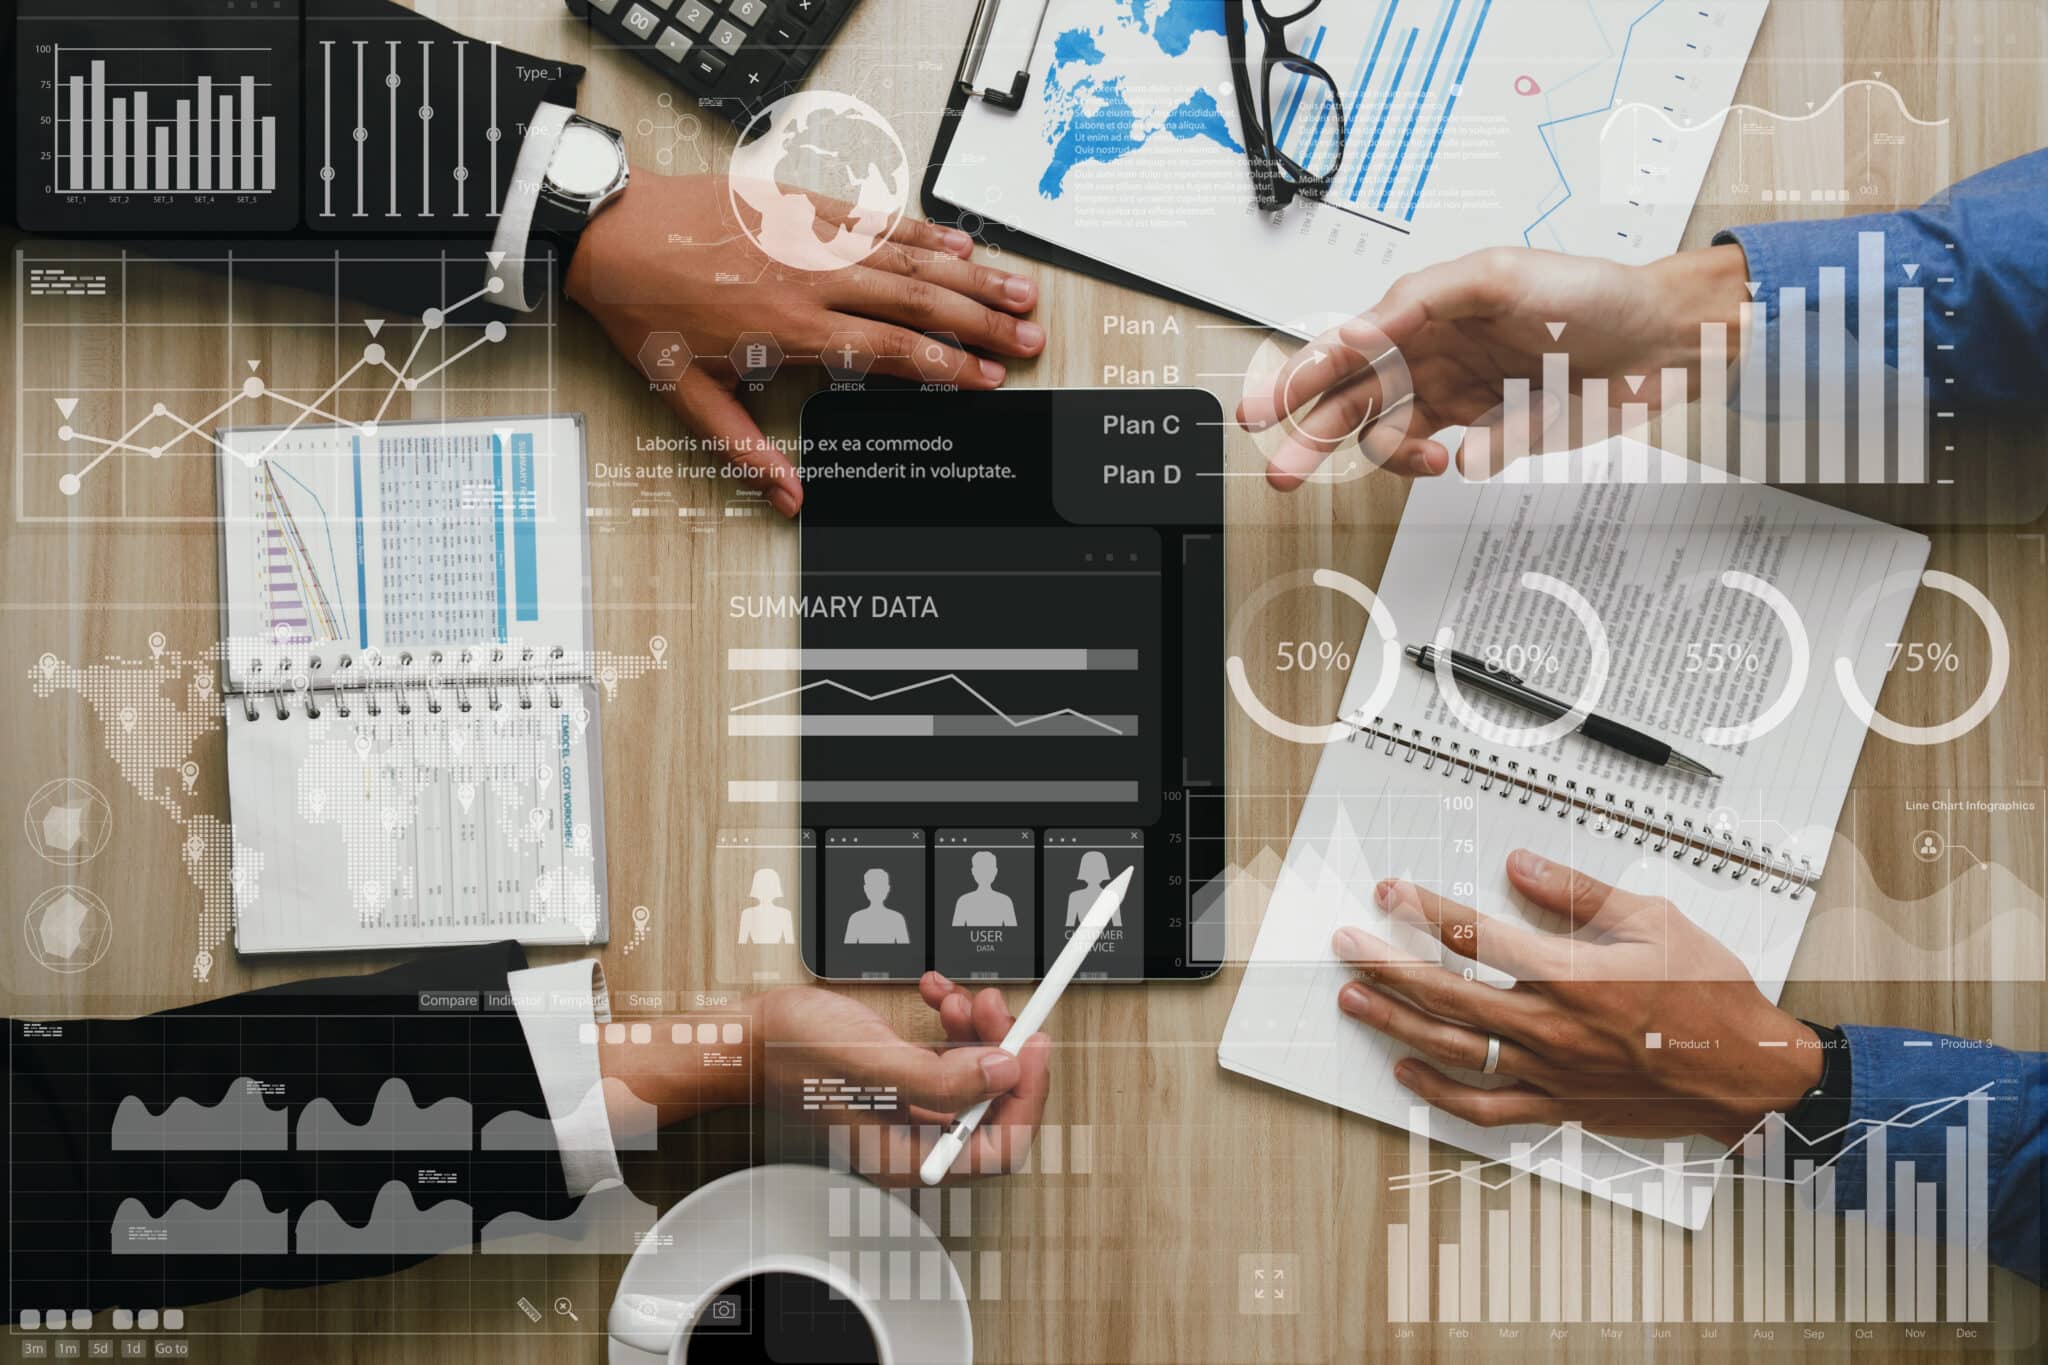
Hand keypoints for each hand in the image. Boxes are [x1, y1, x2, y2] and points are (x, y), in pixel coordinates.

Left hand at [566, 172, 1044, 516]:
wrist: (606, 231)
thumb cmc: (645, 309)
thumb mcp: (684, 395)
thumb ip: (743, 449)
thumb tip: (787, 497)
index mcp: (788, 327)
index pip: (888, 349)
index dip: (944, 365)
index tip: (985, 379)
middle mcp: (809, 277)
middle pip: (916, 300)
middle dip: (979, 324)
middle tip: (1026, 340)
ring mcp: (809, 237)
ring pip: (907, 256)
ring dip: (969, 276)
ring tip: (1018, 291)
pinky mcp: (800, 205)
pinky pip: (874, 217)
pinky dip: (921, 229)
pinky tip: (959, 243)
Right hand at [745, 974, 1050, 1184]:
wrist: (752, 1032)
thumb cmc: (791, 1055)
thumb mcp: (871, 1063)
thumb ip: (939, 1078)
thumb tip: (1003, 1073)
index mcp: (908, 1155)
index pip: (998, 1147)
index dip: (1026, 1097)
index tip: (1032, 1048)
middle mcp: (915, 1136)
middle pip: (993, 1104)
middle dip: (1000, 1050)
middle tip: (994, 1007)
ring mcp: (912, 1106)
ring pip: (976, 1072)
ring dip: (977, 1029)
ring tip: (957, 997)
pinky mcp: (906, 1076)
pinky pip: (951, 1052)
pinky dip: (952, 1020)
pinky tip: (937, 994)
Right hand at [1236, 243, 1749, 483]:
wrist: (1660, 341)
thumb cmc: (1589, 291)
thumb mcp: (1500, 275)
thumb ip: (1424, 301)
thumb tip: (1364, 334)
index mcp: (1424, 311)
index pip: (1347, 346)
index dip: (1300, 376)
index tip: (1265, 408)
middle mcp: (1431, 354)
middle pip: (1351, 399)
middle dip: (1311, 434)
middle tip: (1281, 469)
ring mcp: (1457, 395)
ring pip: (1388, 433)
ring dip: (1382, 456)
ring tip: (1418, 461)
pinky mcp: (1487, 431)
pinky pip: (1443, 456)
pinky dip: (1440, 463)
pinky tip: (1458, 456)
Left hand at [1331, 850, 1819, 1146]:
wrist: (1748, 1075)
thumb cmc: (1710, 995)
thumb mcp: (1655, 920)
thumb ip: (1580, 892)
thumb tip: (1520, 864)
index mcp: (1573, 974)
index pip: (1477, 935)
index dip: (1424, 909)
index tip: (1390, 891)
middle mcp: (1552, 1027)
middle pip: (1446, 994)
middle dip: (1387, 965)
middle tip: (1346, 944)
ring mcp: (1550, 1072)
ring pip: (1453, 1050)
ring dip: (1395, 1023)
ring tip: (1354, 999)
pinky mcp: (1558, 1107)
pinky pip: (1485, 1106)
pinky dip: (1438, 1093)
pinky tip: (1406, 1071)